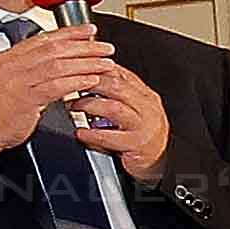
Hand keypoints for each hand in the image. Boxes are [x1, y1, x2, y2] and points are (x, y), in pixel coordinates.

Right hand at [0, 25, 130, 165]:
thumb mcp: (11, 80)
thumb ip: (31, 67)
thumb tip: (59, 60)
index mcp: (9, 58)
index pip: (44, 38)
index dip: (69, 33)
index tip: (88, 31)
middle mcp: (12, 65)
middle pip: (54, 49)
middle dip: (83, 46)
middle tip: (104, 47)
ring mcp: (18, 81)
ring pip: (58, 65)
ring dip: (85, 63)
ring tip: (104, 64)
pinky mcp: (25, 99)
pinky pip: (56, 86)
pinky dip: (76, 82)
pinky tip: (91, 81)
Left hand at [70, 60, 172, 175]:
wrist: (157, 160)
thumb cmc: (141, 133)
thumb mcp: (133, 108)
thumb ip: (117, 93)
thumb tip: (92, 75)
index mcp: (145, 95)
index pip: (121, 74)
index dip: (98, 69)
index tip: (80, 68)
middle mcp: (146, 107)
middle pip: (118, 87)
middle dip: (92, 83)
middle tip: (72, 83)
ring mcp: (143, 126)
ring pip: (114, 108)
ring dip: (90, 105)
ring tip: (73, 106)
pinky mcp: (136, 145)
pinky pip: (111, 137)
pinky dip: (92, 134)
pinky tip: (80, 132)